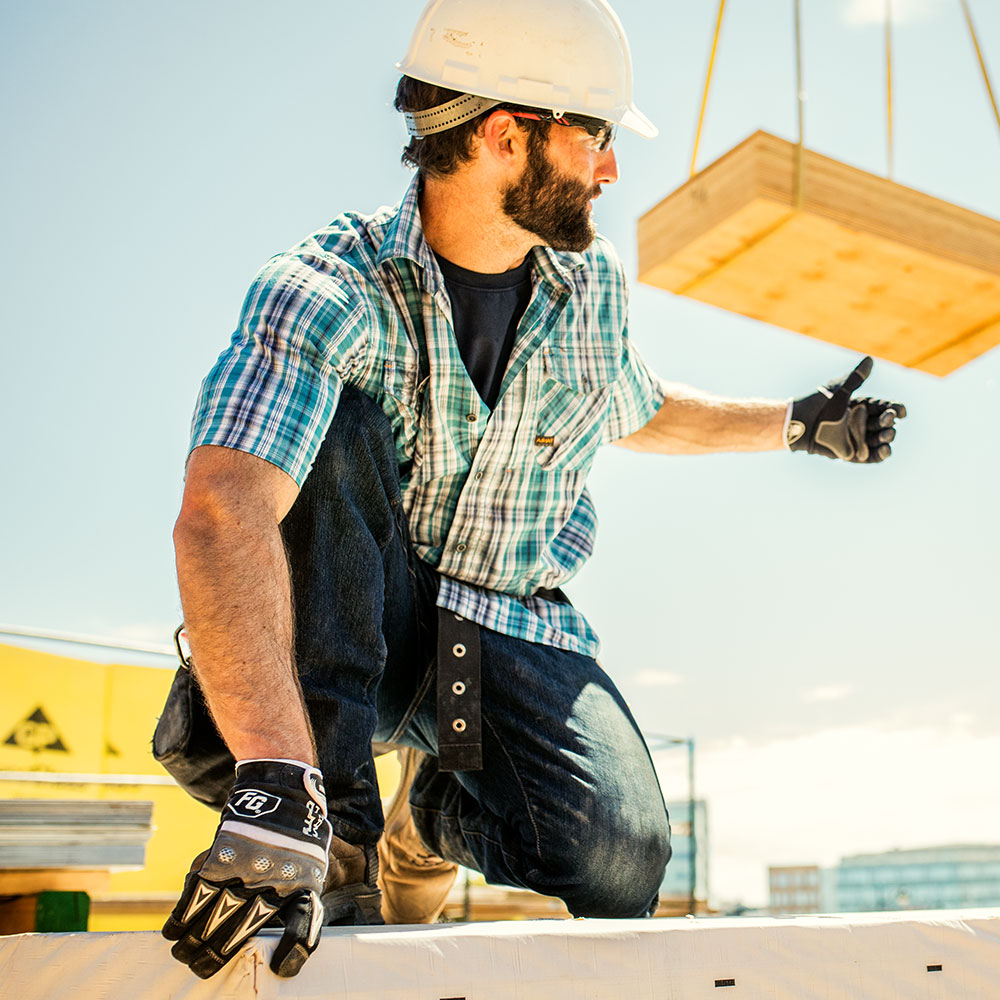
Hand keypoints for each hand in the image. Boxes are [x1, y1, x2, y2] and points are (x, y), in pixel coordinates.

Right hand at [163, 759, 330, 978]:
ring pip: (215, 915)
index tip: (282, 969)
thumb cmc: (296, 837)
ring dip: (194, 940)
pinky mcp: (222, 853)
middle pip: (242, 929)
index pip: (304, 919)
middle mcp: (274, 877)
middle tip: (201, 970)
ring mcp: (246, 865)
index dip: (295, 948)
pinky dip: (183, 914)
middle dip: (218, 955)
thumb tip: (285, 945)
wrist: (281, 790)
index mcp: (303, 881)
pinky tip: (174, 931)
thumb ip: (297, 900)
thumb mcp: (311, 865)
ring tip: (184, 955)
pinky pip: (198, 890)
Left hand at [788, 356, 906, 461]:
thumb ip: (855, 378)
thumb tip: (870, 359)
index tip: (900, 411)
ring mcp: (857, 438)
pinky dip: (880, 455)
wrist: (800, 423)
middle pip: (883, 423)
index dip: (894, 409)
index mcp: (861, 407)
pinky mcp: (852, 453)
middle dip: (889, 422)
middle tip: (888, 419)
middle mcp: (862, 423)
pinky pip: (870, 456)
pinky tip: (886, 450)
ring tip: (887, 434)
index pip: (883, 407)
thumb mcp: (839, 390)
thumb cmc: (818, 404)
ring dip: (887, 437)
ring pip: (879, 439)